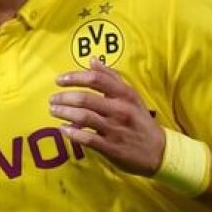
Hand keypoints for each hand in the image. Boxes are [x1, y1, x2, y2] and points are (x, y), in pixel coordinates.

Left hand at [50, 58, 165, 176]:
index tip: (60, 80)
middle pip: (85, 98)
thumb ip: (112, 77)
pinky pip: (87, 138)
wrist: (159, 151)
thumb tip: (93, 60)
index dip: (74, 77)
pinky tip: (63, 129)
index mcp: (125, 94)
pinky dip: (72, 133)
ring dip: (64, 113)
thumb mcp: (132, 95)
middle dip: (64, 98)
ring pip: (83, 117)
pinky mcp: (112, 147)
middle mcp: (120, 110)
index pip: (95, 79)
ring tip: (53, 111)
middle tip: (52, 99)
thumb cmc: (140, 120)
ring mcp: (115, 129)